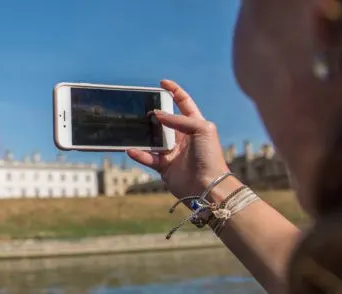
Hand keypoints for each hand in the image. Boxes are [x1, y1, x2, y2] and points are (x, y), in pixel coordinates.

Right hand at [127, 80, 231, 200]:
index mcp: (195, 125)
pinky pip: (148, 158)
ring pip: (153, 139)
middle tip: (142, 108)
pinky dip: (139, 154)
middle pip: (165, 120)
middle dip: (154, 113)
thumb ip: (179, 119)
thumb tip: (157, 115)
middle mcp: (183, 137)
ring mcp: (173, 152)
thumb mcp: (201, 129)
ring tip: (134, 127)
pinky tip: (131, 149)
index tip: (162, 83)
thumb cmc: (210, 156)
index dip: (175, 92)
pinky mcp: (164, 167)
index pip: (184, 103)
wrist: (208, 186)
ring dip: (144, 134)